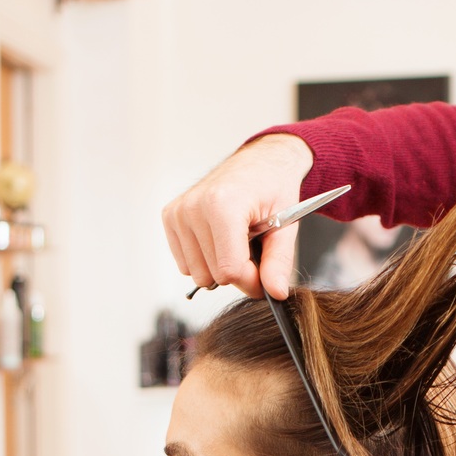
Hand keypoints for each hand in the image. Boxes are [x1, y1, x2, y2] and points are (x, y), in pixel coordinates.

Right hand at [162, 133, 314, 299]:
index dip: (251, 280)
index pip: (229, 270)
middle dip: (237, 272)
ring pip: (197, 274)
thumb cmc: (273, 187)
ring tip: (236, 240)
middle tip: (252, 248)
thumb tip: (275, 293)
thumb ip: (279, 261)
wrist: (259, 162)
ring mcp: (178, 212)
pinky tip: (219, 238)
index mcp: (222, 206)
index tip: (264, 274)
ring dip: (220, 265)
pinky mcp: (170, 217)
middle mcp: (194, 207)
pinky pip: (185, 263)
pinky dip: (205, 258)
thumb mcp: (286, 223)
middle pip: (213, 275)